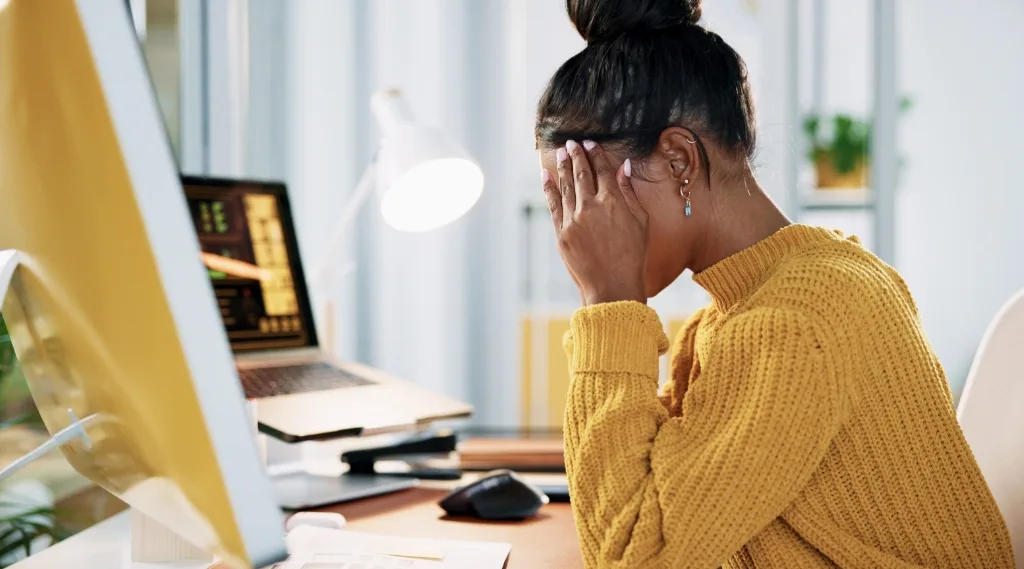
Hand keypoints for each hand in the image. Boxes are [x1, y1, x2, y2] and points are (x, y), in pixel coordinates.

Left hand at [541, 140, 648, 305]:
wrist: (612, 286)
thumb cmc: (633, 256)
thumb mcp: (640, 222)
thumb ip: (629, 192)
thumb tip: (623, 166)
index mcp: (613, 202)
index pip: (602, 170)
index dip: (595, 154)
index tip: (589, 143)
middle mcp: (591, 207)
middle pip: (581, 174)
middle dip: (576, 156)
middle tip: (570, 143)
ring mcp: (573, 220)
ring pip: (566, 186)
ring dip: (562, 167)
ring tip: (560, 153)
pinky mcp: (561, 233)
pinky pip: (553, 205)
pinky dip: (549, 188)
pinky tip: (545, 175)